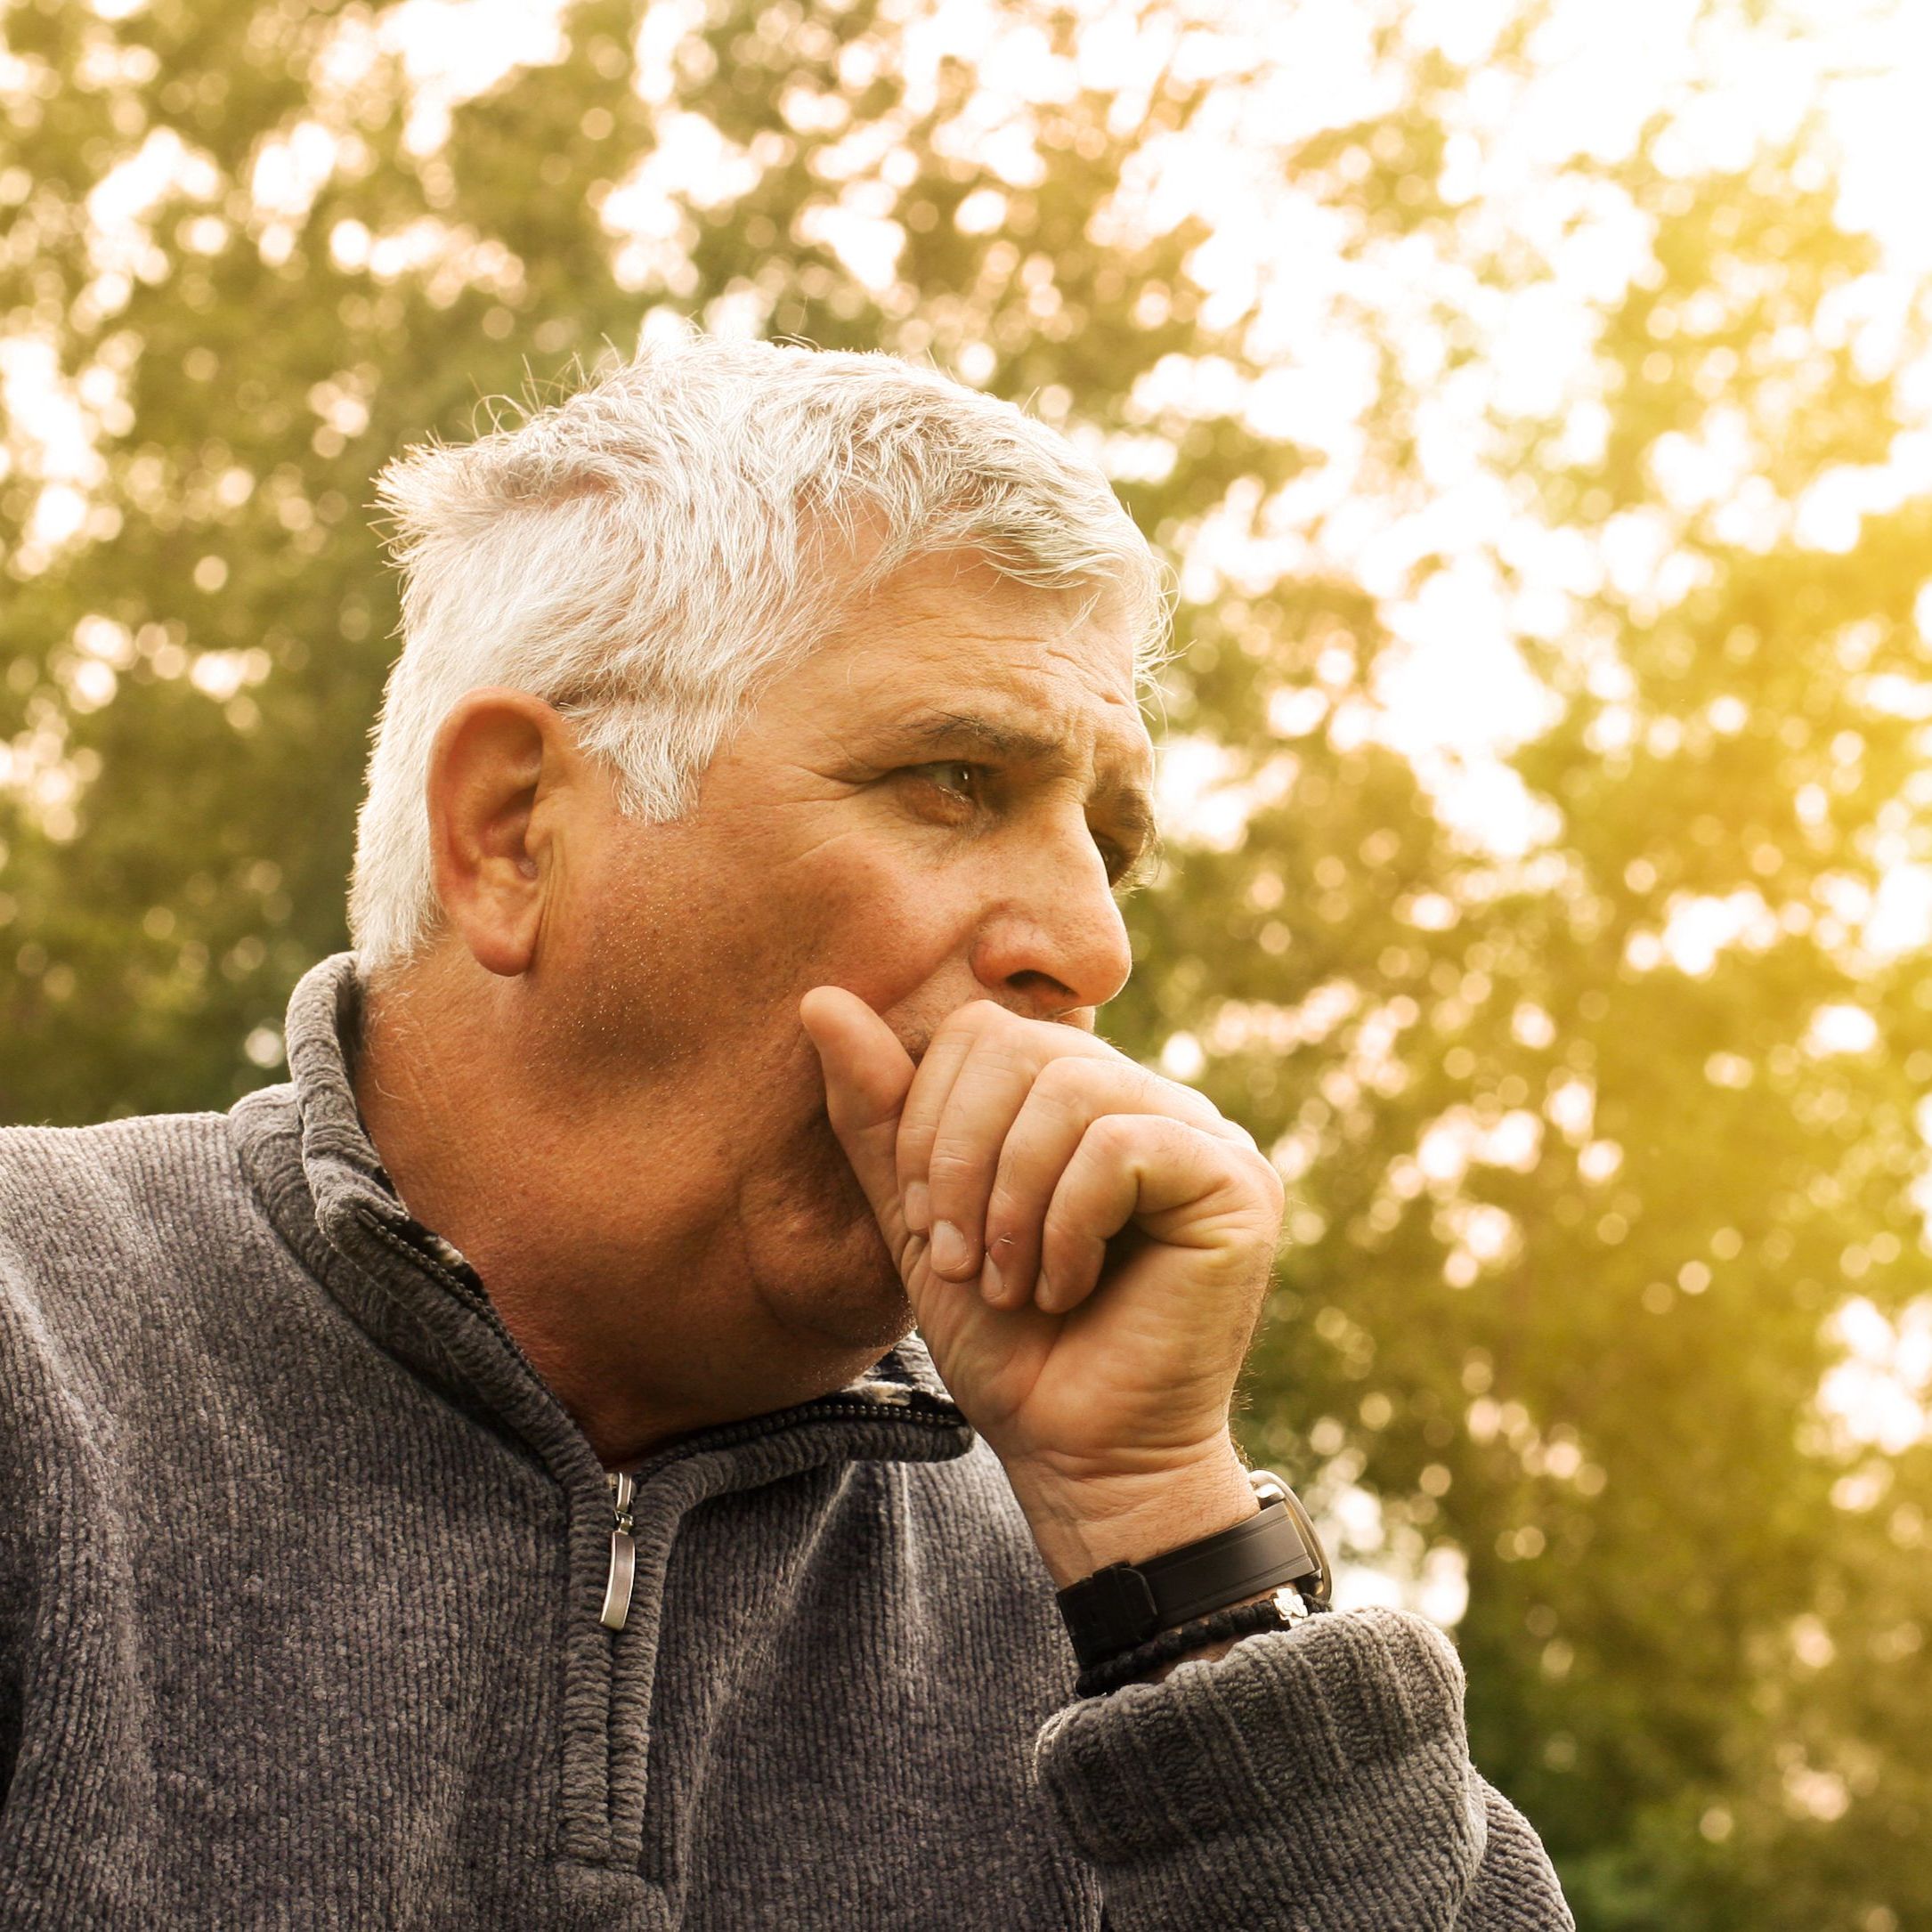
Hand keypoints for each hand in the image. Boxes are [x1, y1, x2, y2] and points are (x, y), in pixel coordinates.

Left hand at [799, 991, 1284, 1584]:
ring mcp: (1204, 1134)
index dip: (930, 1117)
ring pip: (1072, 1089)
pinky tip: (1067, 1289)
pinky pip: (1123, 1144)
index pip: (986, 1031)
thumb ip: (879, 1115)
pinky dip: (1067, 1224)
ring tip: (1012, 1284)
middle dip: (961, 1159)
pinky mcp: (1238, 1181)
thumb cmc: (1009, 1349)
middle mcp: (1150, 1100)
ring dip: (1012, 1201)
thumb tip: (820, 996)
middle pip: (1024, 1047)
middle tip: (962, 1262)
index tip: (924, 1224)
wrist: (1079, 1459)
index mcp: (1081, 1100)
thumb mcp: (921, 1222)